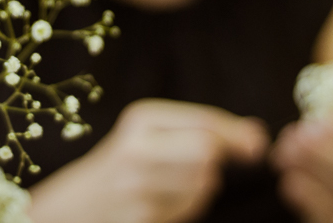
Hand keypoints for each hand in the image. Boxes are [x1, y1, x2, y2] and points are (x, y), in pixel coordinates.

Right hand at [29, 98, 267, 222]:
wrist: (74, 205)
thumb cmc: (125, 164)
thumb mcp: (154, 134)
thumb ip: (205, 129)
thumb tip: (258, 134)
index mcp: (141, 118)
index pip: (205, 122)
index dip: (237, 135)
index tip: (257, 145)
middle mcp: (136, 148)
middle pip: (209, 152)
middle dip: (217, 161)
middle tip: (206, 165)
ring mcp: (136, 186)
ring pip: (203, 182)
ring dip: (203, 185)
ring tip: (176, 183)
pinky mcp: (140, 216)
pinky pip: (188, 208)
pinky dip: (187, 205)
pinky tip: (164, 201)